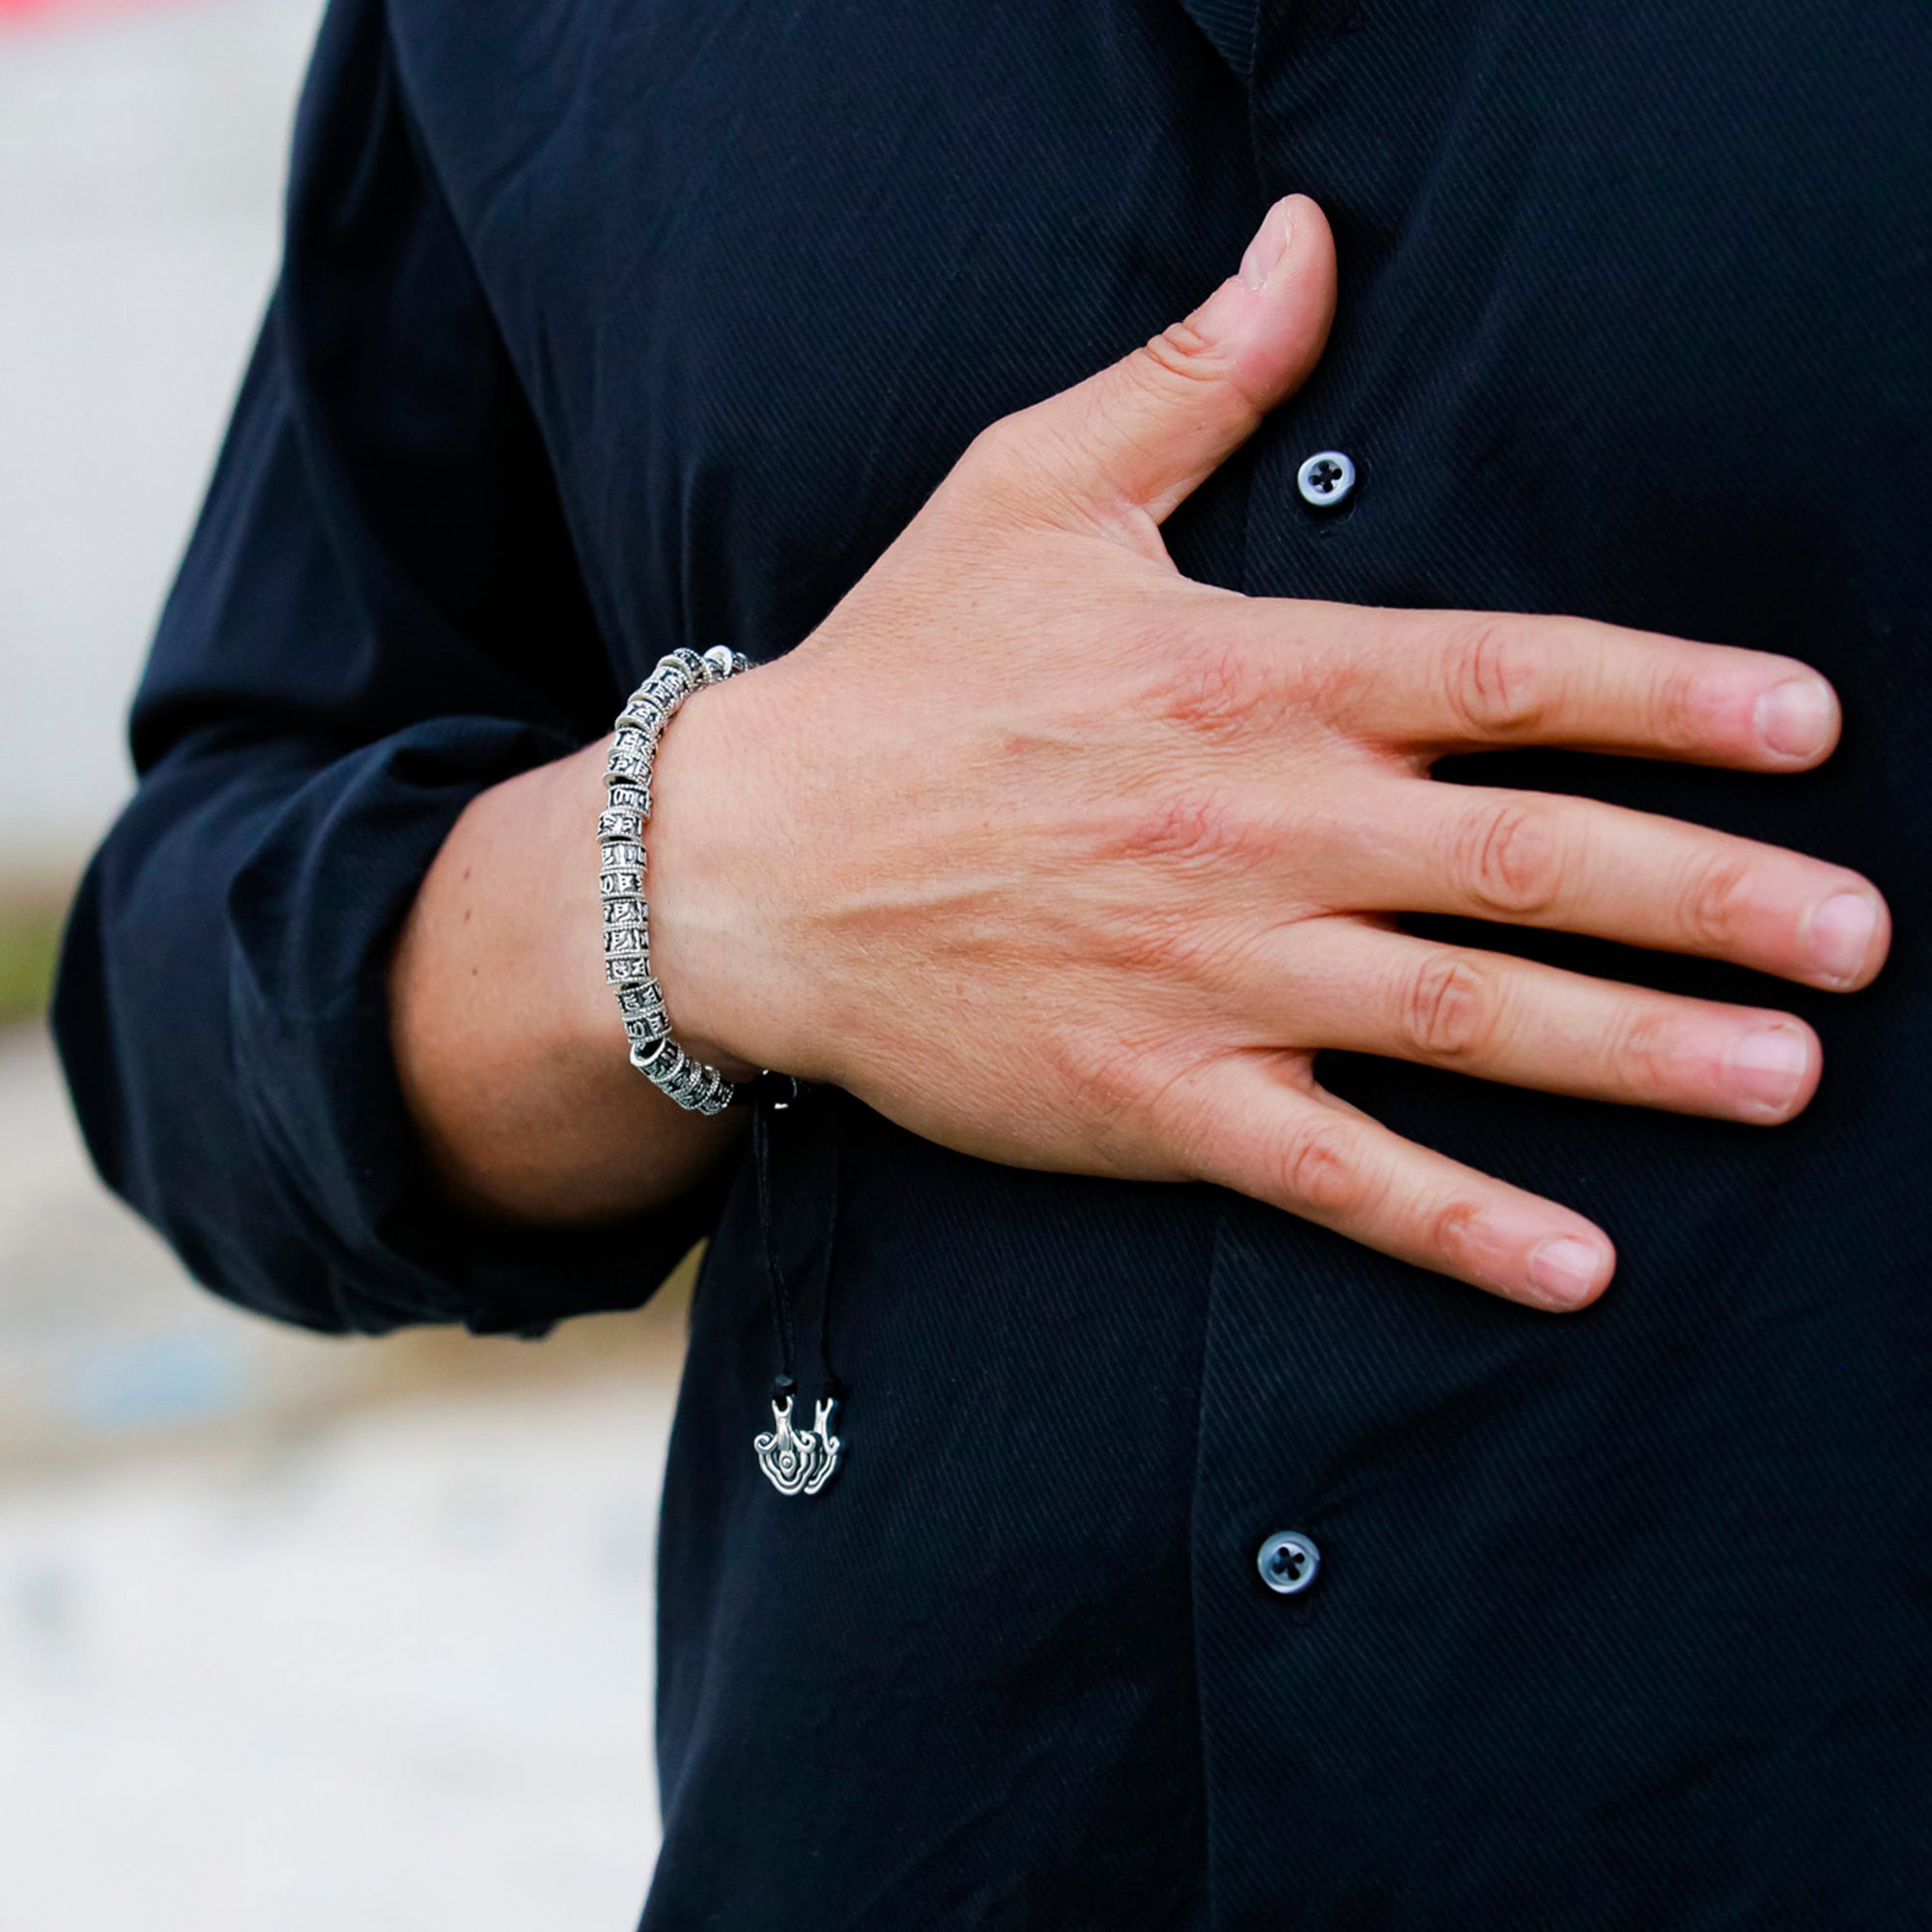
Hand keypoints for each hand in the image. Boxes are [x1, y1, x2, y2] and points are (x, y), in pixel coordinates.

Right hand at [649, 194, 1889, 1309]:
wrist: (748, 864)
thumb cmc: (896, 674)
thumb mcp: (1035, 488)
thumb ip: (1195, 374)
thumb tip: (1306, 238)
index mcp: (1249, 678)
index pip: (1504, 674)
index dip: (1671, 696)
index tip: (1807, 729)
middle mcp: (1258, 830)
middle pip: (1528, 859)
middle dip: (1711, 894)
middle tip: (1859, 937)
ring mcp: (1211, 976)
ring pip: (1464, 1018)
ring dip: (1639, 1051)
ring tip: (1785, 1074)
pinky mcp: (1151, 1098)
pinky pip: (1330, 1170)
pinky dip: (1456, 1220)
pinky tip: (1575, 1264)